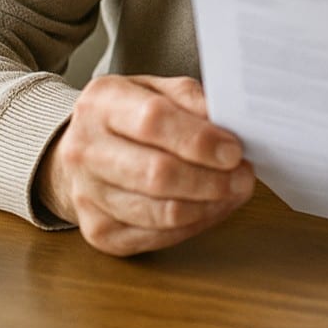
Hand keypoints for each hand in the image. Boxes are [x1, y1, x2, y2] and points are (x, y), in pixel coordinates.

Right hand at [36, 74, 254, 255]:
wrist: (85, 151)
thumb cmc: (130, 117)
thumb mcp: (158, 89)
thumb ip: (191, 100)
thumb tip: (229, 123)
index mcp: (101, 103)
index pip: (154, 121)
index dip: (200, 140)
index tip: (233, 151)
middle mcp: (85, 150)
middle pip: (157, 174)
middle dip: (211, 179)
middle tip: (243, 177)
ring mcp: (86, 195)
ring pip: (160, 213)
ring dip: (209, 206)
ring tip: (234, 192)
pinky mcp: (98, 232)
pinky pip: (156, 238)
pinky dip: (194, 225)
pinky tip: (211, 208)